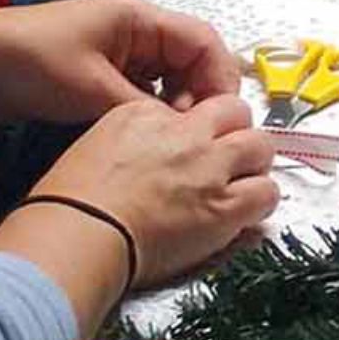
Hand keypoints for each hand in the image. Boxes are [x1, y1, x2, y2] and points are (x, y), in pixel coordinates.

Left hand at [0, 0, 247, 127]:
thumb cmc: (33, 64)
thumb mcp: (94, 90)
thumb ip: (146, 111)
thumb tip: (184, 134)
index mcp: (140, 18)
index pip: (203, 41)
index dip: (219, 79)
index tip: (221, 119)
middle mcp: (135, 31)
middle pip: (190, 60)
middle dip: (200, 97)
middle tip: (196, 137)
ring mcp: (117, 52)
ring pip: (167, 79)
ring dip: (175, 108)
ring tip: (173, 142)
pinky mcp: (99, 74)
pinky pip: (142, 91)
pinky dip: (151, 112)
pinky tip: (148, 138)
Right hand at [31, 91, 283, 287]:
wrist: (79, 234)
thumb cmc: (72, 203)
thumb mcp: (96, 146)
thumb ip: (135, 138)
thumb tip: (155, 149)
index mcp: (147, 114)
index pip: (194, 105)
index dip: (205, 124)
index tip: (201, 141)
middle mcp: (185, 134)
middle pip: (237, 114)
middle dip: (238, 134)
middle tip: (229, 158)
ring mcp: (209, 168)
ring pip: (260, 148)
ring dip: (254, 165)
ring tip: (241, 184)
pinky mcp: (224, 207)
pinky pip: (266, 193)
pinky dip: (260, 201)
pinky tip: (244, 212)